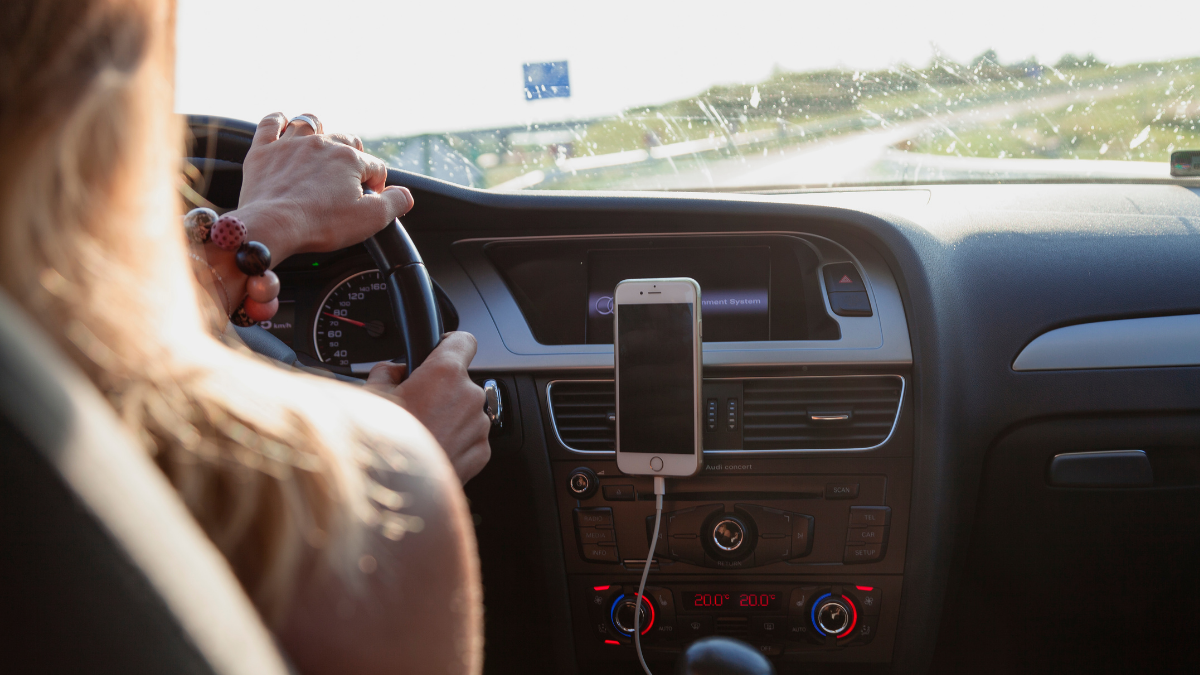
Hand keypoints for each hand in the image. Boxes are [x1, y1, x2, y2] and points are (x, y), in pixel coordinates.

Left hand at [232, 113, 413, 261]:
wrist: (272, 226)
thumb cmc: (320, 224)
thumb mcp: (371, 220)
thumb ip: (396, 203)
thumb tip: (405, 195)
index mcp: (349, 159)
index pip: (375, 166)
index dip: (376, 186)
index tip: (368, 202)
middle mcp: (322, 144)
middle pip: (346, 140)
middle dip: (352, 157)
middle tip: (347, 181)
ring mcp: (290, 144)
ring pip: (310, 123)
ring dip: (319, 132)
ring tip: (320, 149)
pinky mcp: (263, 151)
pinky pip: (270, 123)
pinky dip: (278, 121)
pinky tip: (282, 125)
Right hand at [366, 332, 491, 483]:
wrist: (395, 493)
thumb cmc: (383, 445)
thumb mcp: (370, 396)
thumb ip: (386, 372)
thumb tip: (391, 371)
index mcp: (445, 374)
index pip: (463, 340)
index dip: (450, 343)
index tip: (441, 349)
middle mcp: (469, 397)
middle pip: (459, 380)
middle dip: (439, 389)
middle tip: (413, 405)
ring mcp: (478, 426)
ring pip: (465, 410)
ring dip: (447, 416)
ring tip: (419, 432)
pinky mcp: (481, 452)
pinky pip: (469, 436)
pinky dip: (454, 439)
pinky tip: (430, 449)